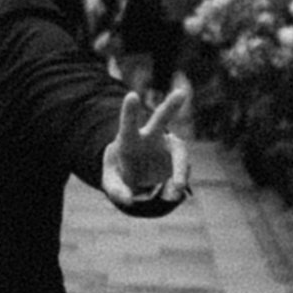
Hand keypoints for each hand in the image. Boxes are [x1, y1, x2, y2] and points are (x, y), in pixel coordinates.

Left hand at [104, 79, 192, 206]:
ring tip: (174, 192)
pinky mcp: (180, 161)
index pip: (128, 124)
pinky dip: (177, 185)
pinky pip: (182, 173)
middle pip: (161, 119)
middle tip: (182, 93)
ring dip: (181, 170)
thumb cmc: (121, 171)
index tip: (132, 95)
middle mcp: (151, 138)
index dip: (130, 111)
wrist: (137, 175)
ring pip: (180, 151)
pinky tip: (171, 196)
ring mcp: (168, 148)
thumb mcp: (111, 181)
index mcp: (129, 139)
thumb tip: (129, 200)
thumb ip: (115, 189)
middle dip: (171, 106)